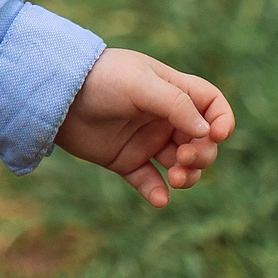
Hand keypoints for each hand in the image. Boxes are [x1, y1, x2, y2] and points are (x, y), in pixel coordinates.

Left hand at [53, 47, 234, 207]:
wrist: (56, 94)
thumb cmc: (101, 78)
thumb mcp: (140, 83)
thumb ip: (175, 104)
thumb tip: (206, 132)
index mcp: (173, 91)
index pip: (212, 105)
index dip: (222, 120)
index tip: (217, 134)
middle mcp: (163, 118)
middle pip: (202, 142)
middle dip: (202, 155)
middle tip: (183, 158)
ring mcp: (146, 141)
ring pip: (182, 166)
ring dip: (187, 176)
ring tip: (175, 179)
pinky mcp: (126, 161)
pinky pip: (150, 182)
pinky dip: (157, 192)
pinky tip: (159, 198)